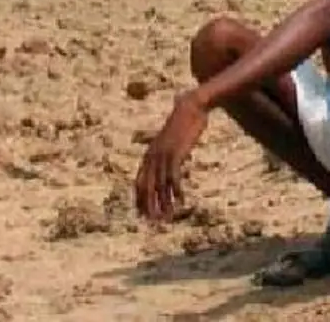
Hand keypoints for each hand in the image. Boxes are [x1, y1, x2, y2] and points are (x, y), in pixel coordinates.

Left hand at [134, 91, 208, 220]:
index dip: (140, 200)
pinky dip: (176, 189)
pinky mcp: (175, 153)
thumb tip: (169, 163)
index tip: (143, 215)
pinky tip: (181, 200)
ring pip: (160, 185)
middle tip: (153, 223)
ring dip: (165, 203)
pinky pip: (174, 176)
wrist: (190, 106)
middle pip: (147, 187)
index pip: (139, 182)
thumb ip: (167, 153)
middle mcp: (152, 157)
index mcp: (149, 155)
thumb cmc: (182, 123)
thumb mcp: (171, 141)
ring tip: (168, 217)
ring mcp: (163, 155)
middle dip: (149, 206)